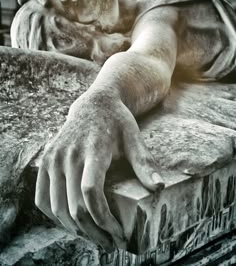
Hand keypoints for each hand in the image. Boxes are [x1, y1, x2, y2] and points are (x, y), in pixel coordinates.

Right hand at [35, 90, 163, 250]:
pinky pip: (41, 198)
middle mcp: (69, 154)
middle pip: (75, 206)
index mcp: (94, 149)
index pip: (91, 192)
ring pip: (57, 207)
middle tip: (110, 243)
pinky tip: (71, 223)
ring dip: (75, 229)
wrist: (94, 104)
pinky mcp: (45, 160)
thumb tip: (158, 188)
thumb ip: (144, 162)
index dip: (103, 219)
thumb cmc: (117, 122)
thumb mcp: (134, 138)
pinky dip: (54, 216)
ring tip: (94, 237)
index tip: (119, 234)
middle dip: (94, 232)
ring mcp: (54, 157)